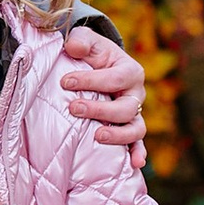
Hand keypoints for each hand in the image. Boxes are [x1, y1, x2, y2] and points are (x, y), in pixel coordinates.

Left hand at [61, 25, 147, 169]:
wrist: (99, 67)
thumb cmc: (92, 54)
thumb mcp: (87, 40)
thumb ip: (81, 40)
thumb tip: (73, 48)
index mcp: (130, 71)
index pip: (114, 78)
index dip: (90, 80)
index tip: (65, 82)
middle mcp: (136, 94)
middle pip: (126, 107)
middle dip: (100, 109)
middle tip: (74, 108)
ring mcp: (135, 114)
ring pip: (136, 129)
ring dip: (118, 135)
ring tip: (97, 136)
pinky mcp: (129, 129)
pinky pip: (138, 144)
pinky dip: (138, 154)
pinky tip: (134, 164)